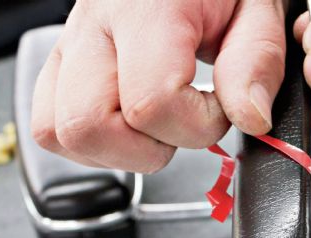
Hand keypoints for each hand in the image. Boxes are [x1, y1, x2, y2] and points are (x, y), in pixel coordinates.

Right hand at [31, 0, 286, 172]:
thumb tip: (250, 117)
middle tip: (187, 123)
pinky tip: (132, 126)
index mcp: (144, 8)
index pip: (150, 104)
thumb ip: (257, 63)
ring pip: (59, 133)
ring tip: (161, 125)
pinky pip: (52, 124)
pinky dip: (94, 141)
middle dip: (150, 148)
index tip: (222, 110)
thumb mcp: (258, 11)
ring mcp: (71, 43)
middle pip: (88, 125)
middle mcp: (94, 24)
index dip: (198, 127)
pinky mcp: (63, 61)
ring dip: (117, 150)